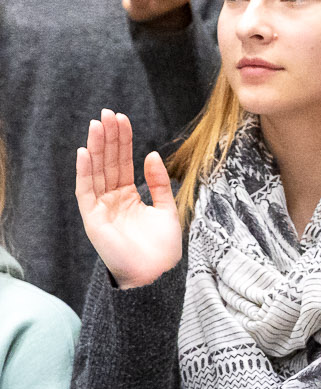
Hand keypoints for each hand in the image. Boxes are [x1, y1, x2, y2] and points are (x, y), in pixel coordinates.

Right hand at [75, 109, 182, 288]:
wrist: (157, 275)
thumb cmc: (162, 249)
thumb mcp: (167, 210)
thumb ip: (159, 183)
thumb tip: (152, 154)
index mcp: (128, 197)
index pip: (122, 162)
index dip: (122, 141)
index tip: (122, 118)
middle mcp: (112, 199)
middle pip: (108, 162)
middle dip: (108, 138)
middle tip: (108, 113)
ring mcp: (101, 207)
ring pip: (96, 171)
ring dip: (96, 147)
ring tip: (98, 124)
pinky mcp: (92, 218)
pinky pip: (86, 190)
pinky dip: (85, 171)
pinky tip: (86, 151)